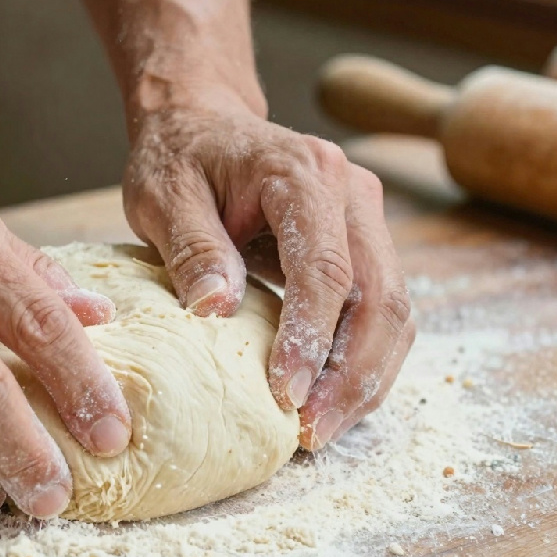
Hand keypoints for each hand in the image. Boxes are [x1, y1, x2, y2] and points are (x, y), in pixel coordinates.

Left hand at [122, 89, 415, 450]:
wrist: (201, 123)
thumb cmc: (178, 157)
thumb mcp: (163, 195)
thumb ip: (191, 247)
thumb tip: (217, 309)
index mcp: (304, 174)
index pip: (325, 268)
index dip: (310, 337)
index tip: (284, 394)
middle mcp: (352, 194)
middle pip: (380, 297)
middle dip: (351, 375)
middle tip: (310, 432)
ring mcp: (364, 220)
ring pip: (393, 312)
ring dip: (364, 379)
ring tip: (320, 431)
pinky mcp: (361, 247)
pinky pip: (379, 313)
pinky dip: (362, 363)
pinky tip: (327, 401)